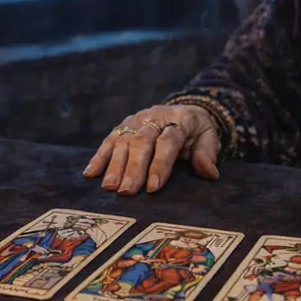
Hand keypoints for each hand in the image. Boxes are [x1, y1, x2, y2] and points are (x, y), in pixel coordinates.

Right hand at [82, 105, 220, 194]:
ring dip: (114, 165)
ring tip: (109, 187)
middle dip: (133, 168)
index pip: (167, 142)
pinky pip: (109, 140)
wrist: (185, 110)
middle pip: (141, 142)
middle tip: (126, 191)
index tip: (153, 187)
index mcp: (179, 120)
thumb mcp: (209, 138)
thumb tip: (209, 173)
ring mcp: (136, 120)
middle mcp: (155, 117)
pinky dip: (99, 156)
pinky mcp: (123, 125)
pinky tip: (90, 173)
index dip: (160, 164)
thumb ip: (207, 154)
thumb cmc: (197, 131)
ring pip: (123, 141)